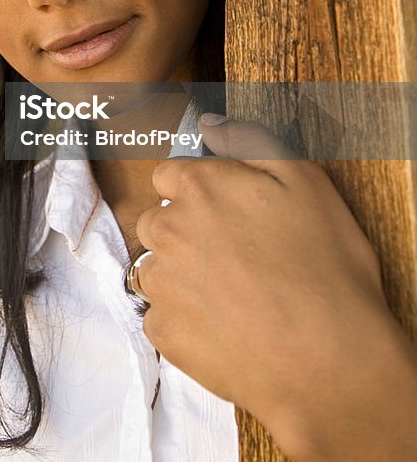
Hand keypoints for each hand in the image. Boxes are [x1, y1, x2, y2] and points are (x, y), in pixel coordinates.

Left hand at [136, 114, 416, 460]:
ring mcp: (162, 283)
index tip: (223, 212)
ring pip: (156, 269)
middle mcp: (168, 228)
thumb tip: (209, 124)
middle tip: (232, 256)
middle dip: (183, 232)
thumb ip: (248, 141)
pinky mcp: (164, 332)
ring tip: (230, 294)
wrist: (328, 358)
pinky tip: (224, 325)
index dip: (197, 191)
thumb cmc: (324, 266)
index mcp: (199, 186)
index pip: (169, 174)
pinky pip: (161, 317)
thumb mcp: (304, 180)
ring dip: (180, 276)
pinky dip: (184, 321)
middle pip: (157, 220)